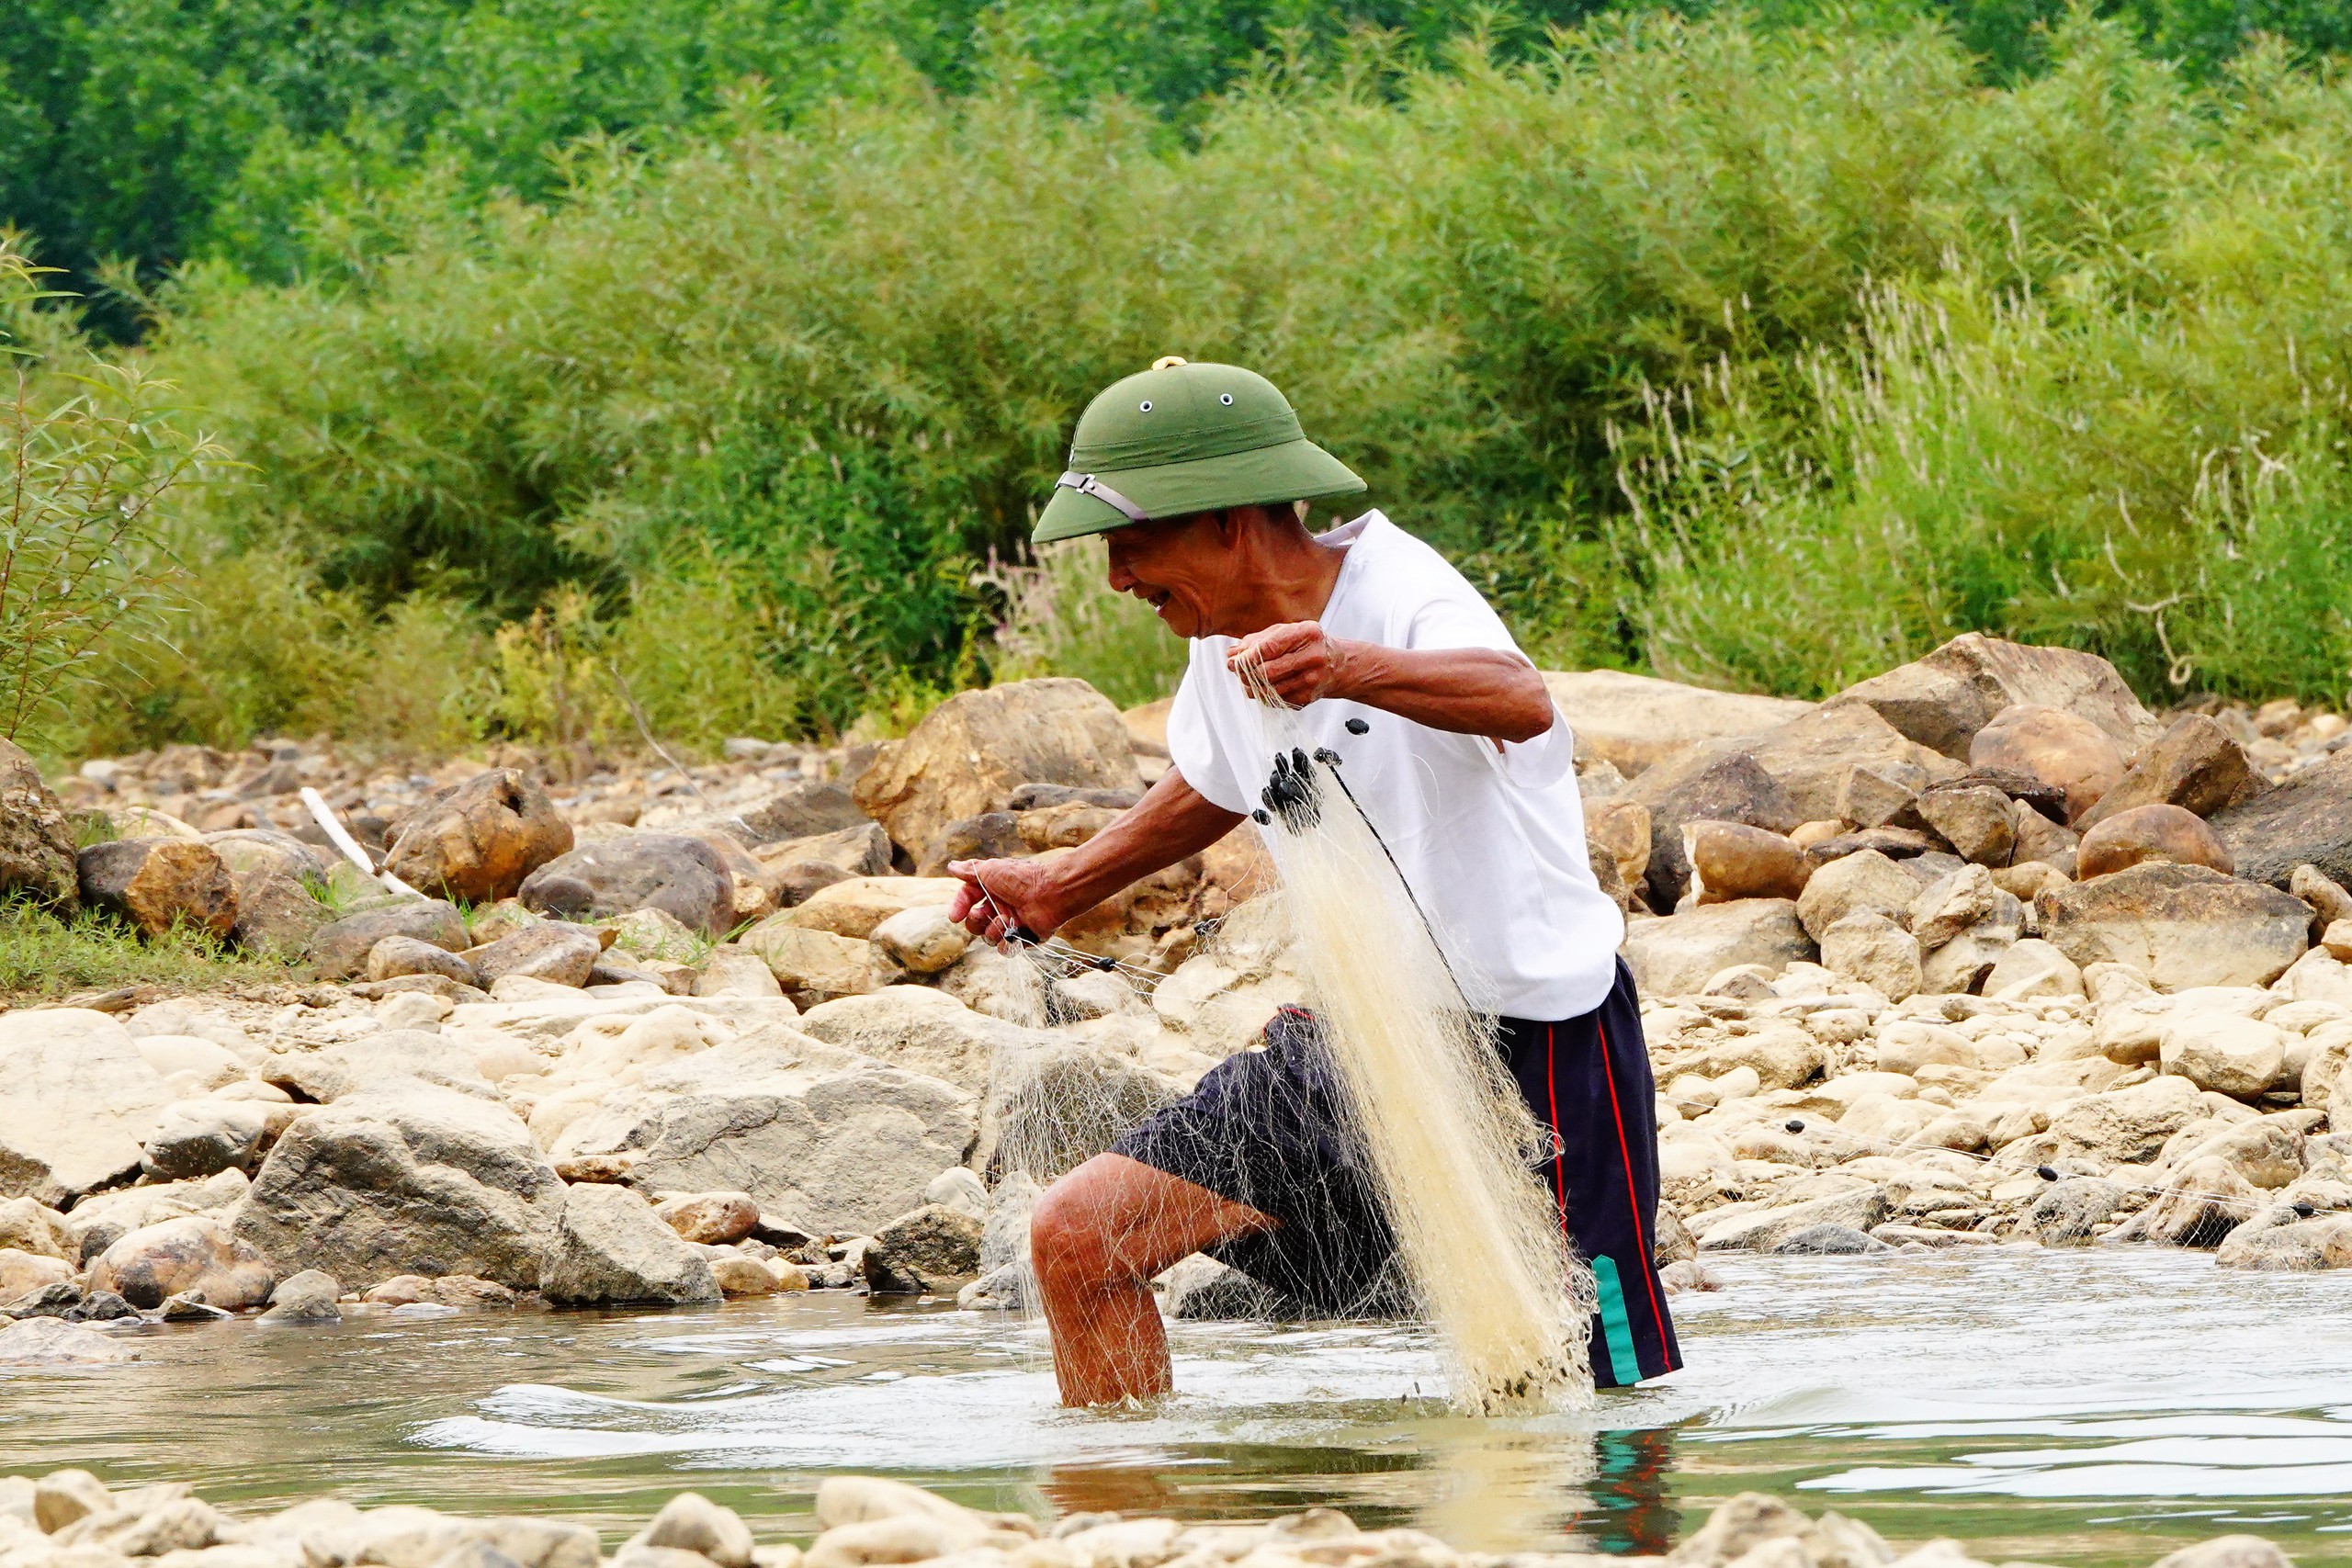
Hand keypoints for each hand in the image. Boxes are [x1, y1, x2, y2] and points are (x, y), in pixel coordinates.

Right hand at [947, 856, 1067, 945]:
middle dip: (976, 921)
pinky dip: (1005, 942)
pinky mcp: (1022, 937)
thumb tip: (952, 866)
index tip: (955, 917)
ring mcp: (1012, 922)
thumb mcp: (991, 869)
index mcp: (992, 889)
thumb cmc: (1021, 878)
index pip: (968, 900)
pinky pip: (1004, 948)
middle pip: (975, 922)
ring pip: (988, 936)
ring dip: (993, 930)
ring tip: (1006, 920)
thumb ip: (970, 870)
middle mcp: (1000, 906)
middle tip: (984, 915)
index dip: (959, 907)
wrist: (1050, 893)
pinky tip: (1013, 931)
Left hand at [1227, 621, 1353, 707]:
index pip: (1269, 647)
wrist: (1339, 665)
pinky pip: (1276, 700)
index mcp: (1307, 633)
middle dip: (1246, 673)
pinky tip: (1265, 687)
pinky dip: (1264, 696)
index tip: (1235, 660)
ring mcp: (1312, 679)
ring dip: (1251, 687)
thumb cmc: (1309, 645)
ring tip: (1248, 680)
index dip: (1247, 656)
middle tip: (1237, 671)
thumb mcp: (1287, 632)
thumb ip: (1258, 640)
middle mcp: (1313, 656)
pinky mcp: (1309, 697)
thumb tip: (1232, 654)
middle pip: (1267, 671)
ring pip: (1269, 689)